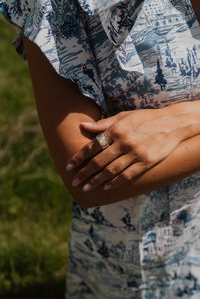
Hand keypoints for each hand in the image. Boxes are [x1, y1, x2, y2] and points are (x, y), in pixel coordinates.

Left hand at [66, 109, 193, 190]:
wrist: (172, 122)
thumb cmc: (145, 118)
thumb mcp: (124, 116)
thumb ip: (103, 124)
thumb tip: (83, 126)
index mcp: (116, 129)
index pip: (92, 146)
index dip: (79, 158)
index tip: (69, 167)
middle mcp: (124, 142)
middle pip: (99, 161)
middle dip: (84, 172)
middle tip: (74, 182)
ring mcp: (135, 153)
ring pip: (111, 170)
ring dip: (96, 180)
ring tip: (85, 188)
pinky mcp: (146, 162)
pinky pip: (127, 175)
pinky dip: (115, 182)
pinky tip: (105, 187)